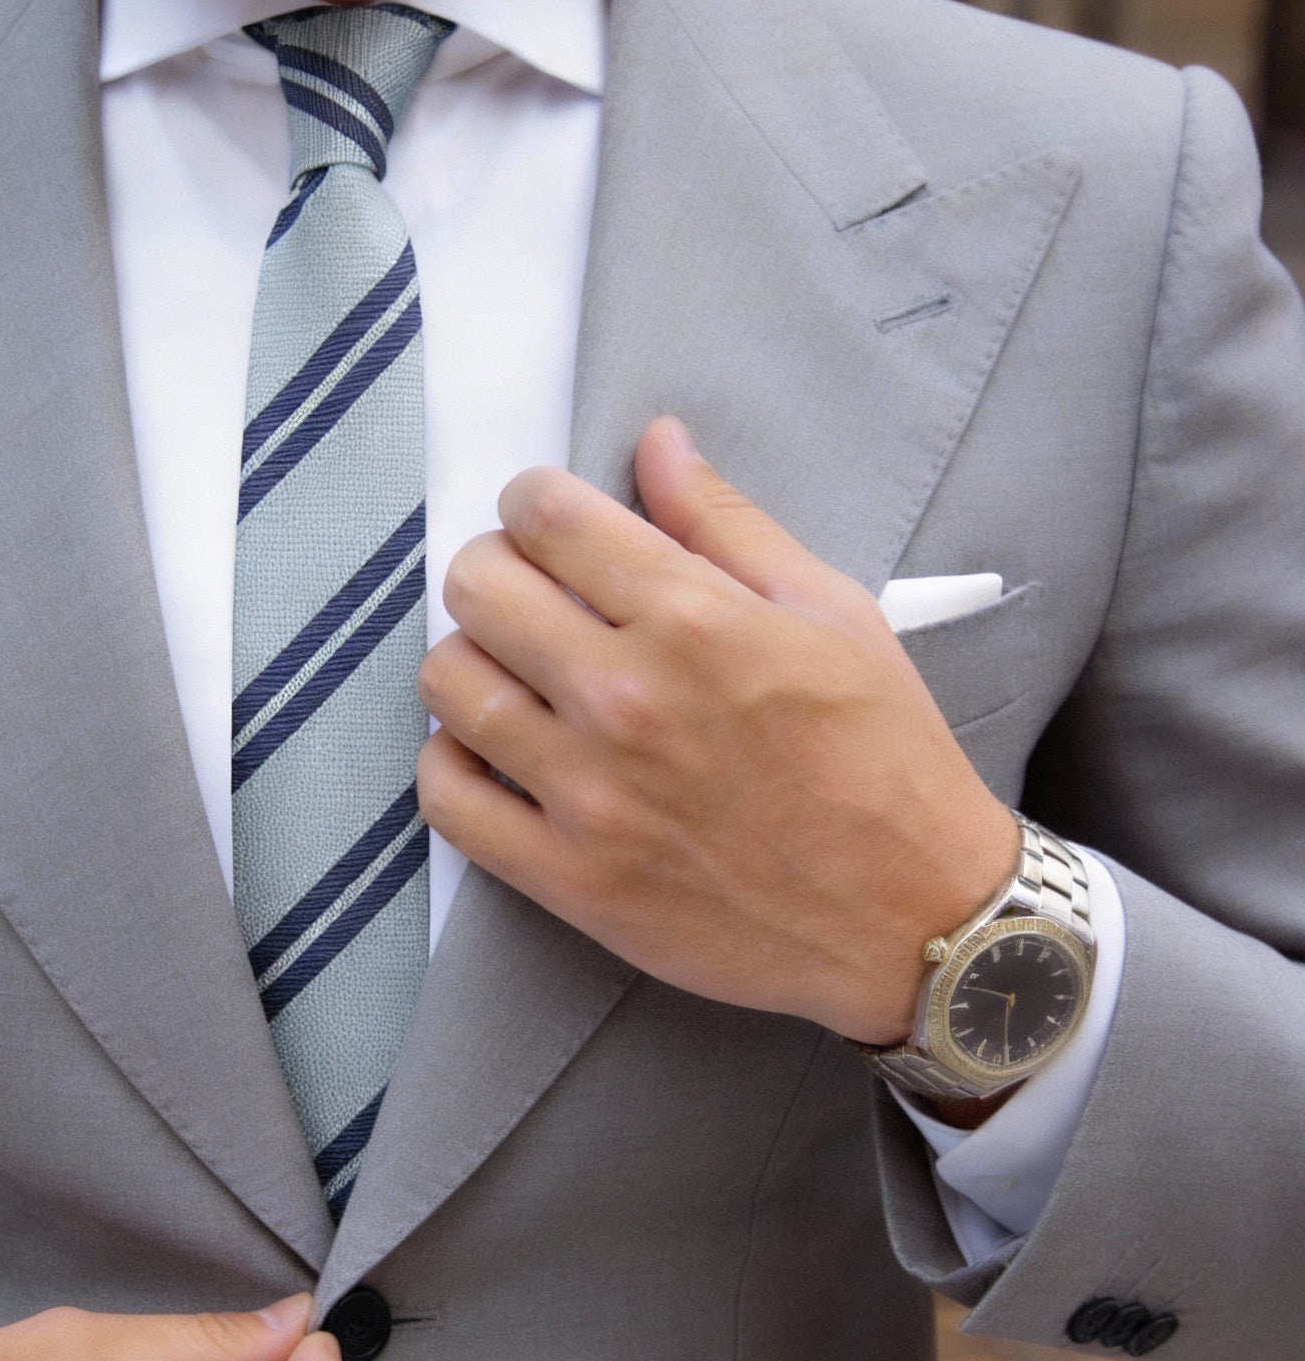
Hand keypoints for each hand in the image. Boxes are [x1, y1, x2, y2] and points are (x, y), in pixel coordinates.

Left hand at [415, 418, 1017, 1045]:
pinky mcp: (567, 877)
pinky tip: (496, 753)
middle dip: (496, 571)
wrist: (913, 918)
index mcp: (693, 621)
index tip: (549, 523)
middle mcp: (625, 700)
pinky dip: (452, 765)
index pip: (545, 516)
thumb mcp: (831, 612)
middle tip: (532, 595)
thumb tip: (656, 442)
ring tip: (516, 675)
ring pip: (448, 684)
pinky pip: (446, 799)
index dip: (534, 502)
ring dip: (471, 663)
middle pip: (477, 587)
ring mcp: (588, 794)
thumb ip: (726, 523)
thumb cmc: (884, 759)